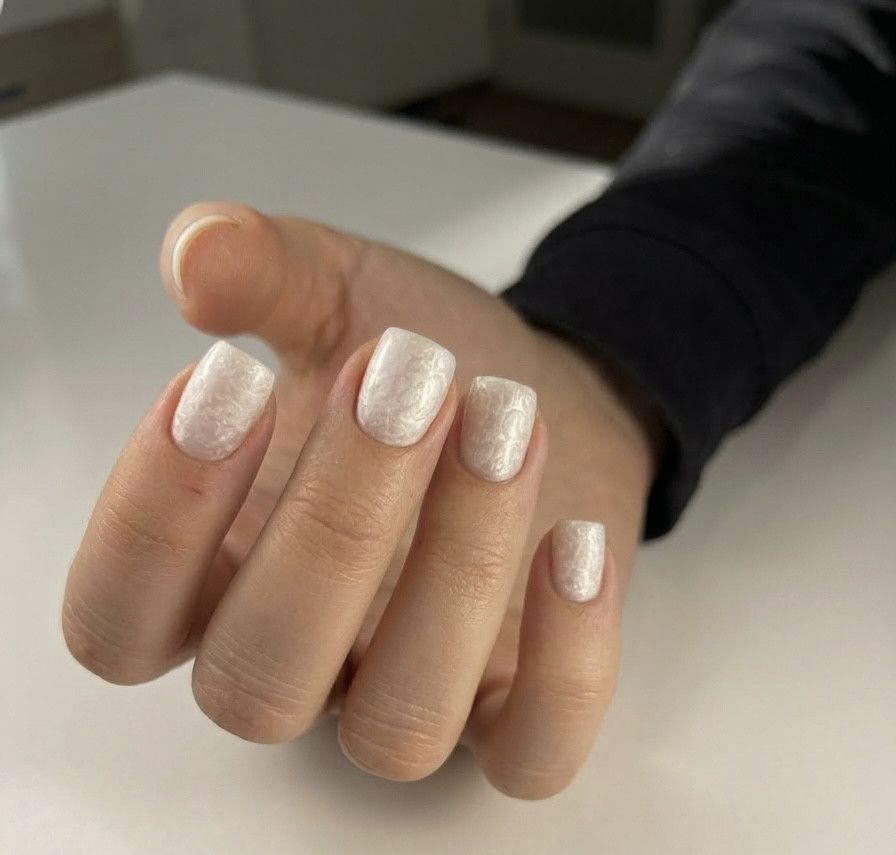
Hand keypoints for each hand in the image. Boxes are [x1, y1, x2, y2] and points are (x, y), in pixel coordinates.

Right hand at [63, 203, 658, 798]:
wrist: (540, 391)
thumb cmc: (425, 360)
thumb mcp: (334, 293)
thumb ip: (261, 270)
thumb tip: (197, 254)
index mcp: (220, 573)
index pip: (120, 618)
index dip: (151, 517)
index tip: (222, 377)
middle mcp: (302, 654)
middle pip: (258, 677)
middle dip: (334, 519)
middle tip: (403, 373)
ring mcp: (408, 690)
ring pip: (397, 723)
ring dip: (458, 564)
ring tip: (505, 413)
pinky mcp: (514, 706)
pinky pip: (531, 752)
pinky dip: (566, 662)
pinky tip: (578, 537)